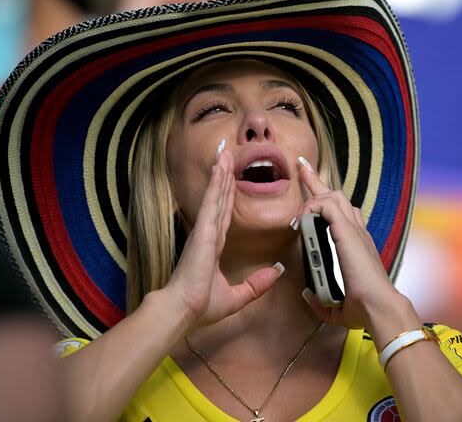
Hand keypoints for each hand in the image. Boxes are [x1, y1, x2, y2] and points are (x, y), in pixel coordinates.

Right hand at [166, 149, 282, 329]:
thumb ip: (257, 284)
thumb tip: (277, 271)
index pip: (225, 215)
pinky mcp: (203, 231)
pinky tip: (220, 166)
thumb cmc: (201, 307)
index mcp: (213, 248)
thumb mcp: (238, 296)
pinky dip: (216, 183)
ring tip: (224, 151)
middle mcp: (209, 235)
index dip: (228, 196)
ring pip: (216, 195)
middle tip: (227, 154)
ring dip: (221, 172)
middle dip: (224, 177)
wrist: (184, 311)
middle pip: (220, 199)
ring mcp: (205, 230)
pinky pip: (212, 202)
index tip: (231, 178)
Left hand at [295, 158, 405, 328]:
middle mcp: (356, 233)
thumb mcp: (337, 308)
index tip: (316, 194)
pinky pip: (325, 205)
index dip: (327, 201)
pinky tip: (301, 223)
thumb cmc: (364, 310)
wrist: (379, 308)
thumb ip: (320, 301)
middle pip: (337, 196)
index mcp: (356, 246)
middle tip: (300, 167)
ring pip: (332, 195)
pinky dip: (311, 208)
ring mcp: (353, 230)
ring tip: (295, 214)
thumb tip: (307, 294)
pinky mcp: (347, 231)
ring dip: (310, 198)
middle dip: (316, 181)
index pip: (343, 214)